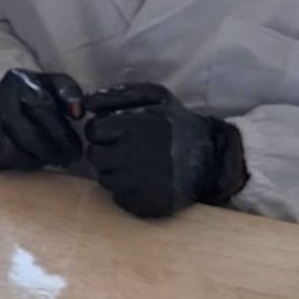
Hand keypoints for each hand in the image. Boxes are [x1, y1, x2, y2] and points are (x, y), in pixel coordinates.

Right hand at [0, 69, 84, 170]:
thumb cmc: (30, 93)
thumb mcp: (51, 84)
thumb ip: (69, 92)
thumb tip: (78, 113)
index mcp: (17, 82)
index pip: (43, 111)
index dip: (63, 134)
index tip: (76, 149)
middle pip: (27, 135)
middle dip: (52, 152)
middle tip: (67, 160)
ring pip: (11, 151)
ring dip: (35, 161)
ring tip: (50, 160)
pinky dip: (17, 164)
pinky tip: (30, 161)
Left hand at [84, 82, 247, 217]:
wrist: (212, 157)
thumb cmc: (177, 123)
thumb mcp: (155, 96)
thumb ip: (118, 94)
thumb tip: (86, 102)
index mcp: (133, 127)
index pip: (93, 130)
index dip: (100, 131)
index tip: (112, 133)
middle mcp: (133, 156)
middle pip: (94, 156)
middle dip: (104, 151)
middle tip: (122, 150)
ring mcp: (139, 183)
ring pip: (104, 179)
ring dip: (113, 171)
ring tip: (133, 165)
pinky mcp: (145, 204)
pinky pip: (119, 198)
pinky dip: (126, 190)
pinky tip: (142, 181)